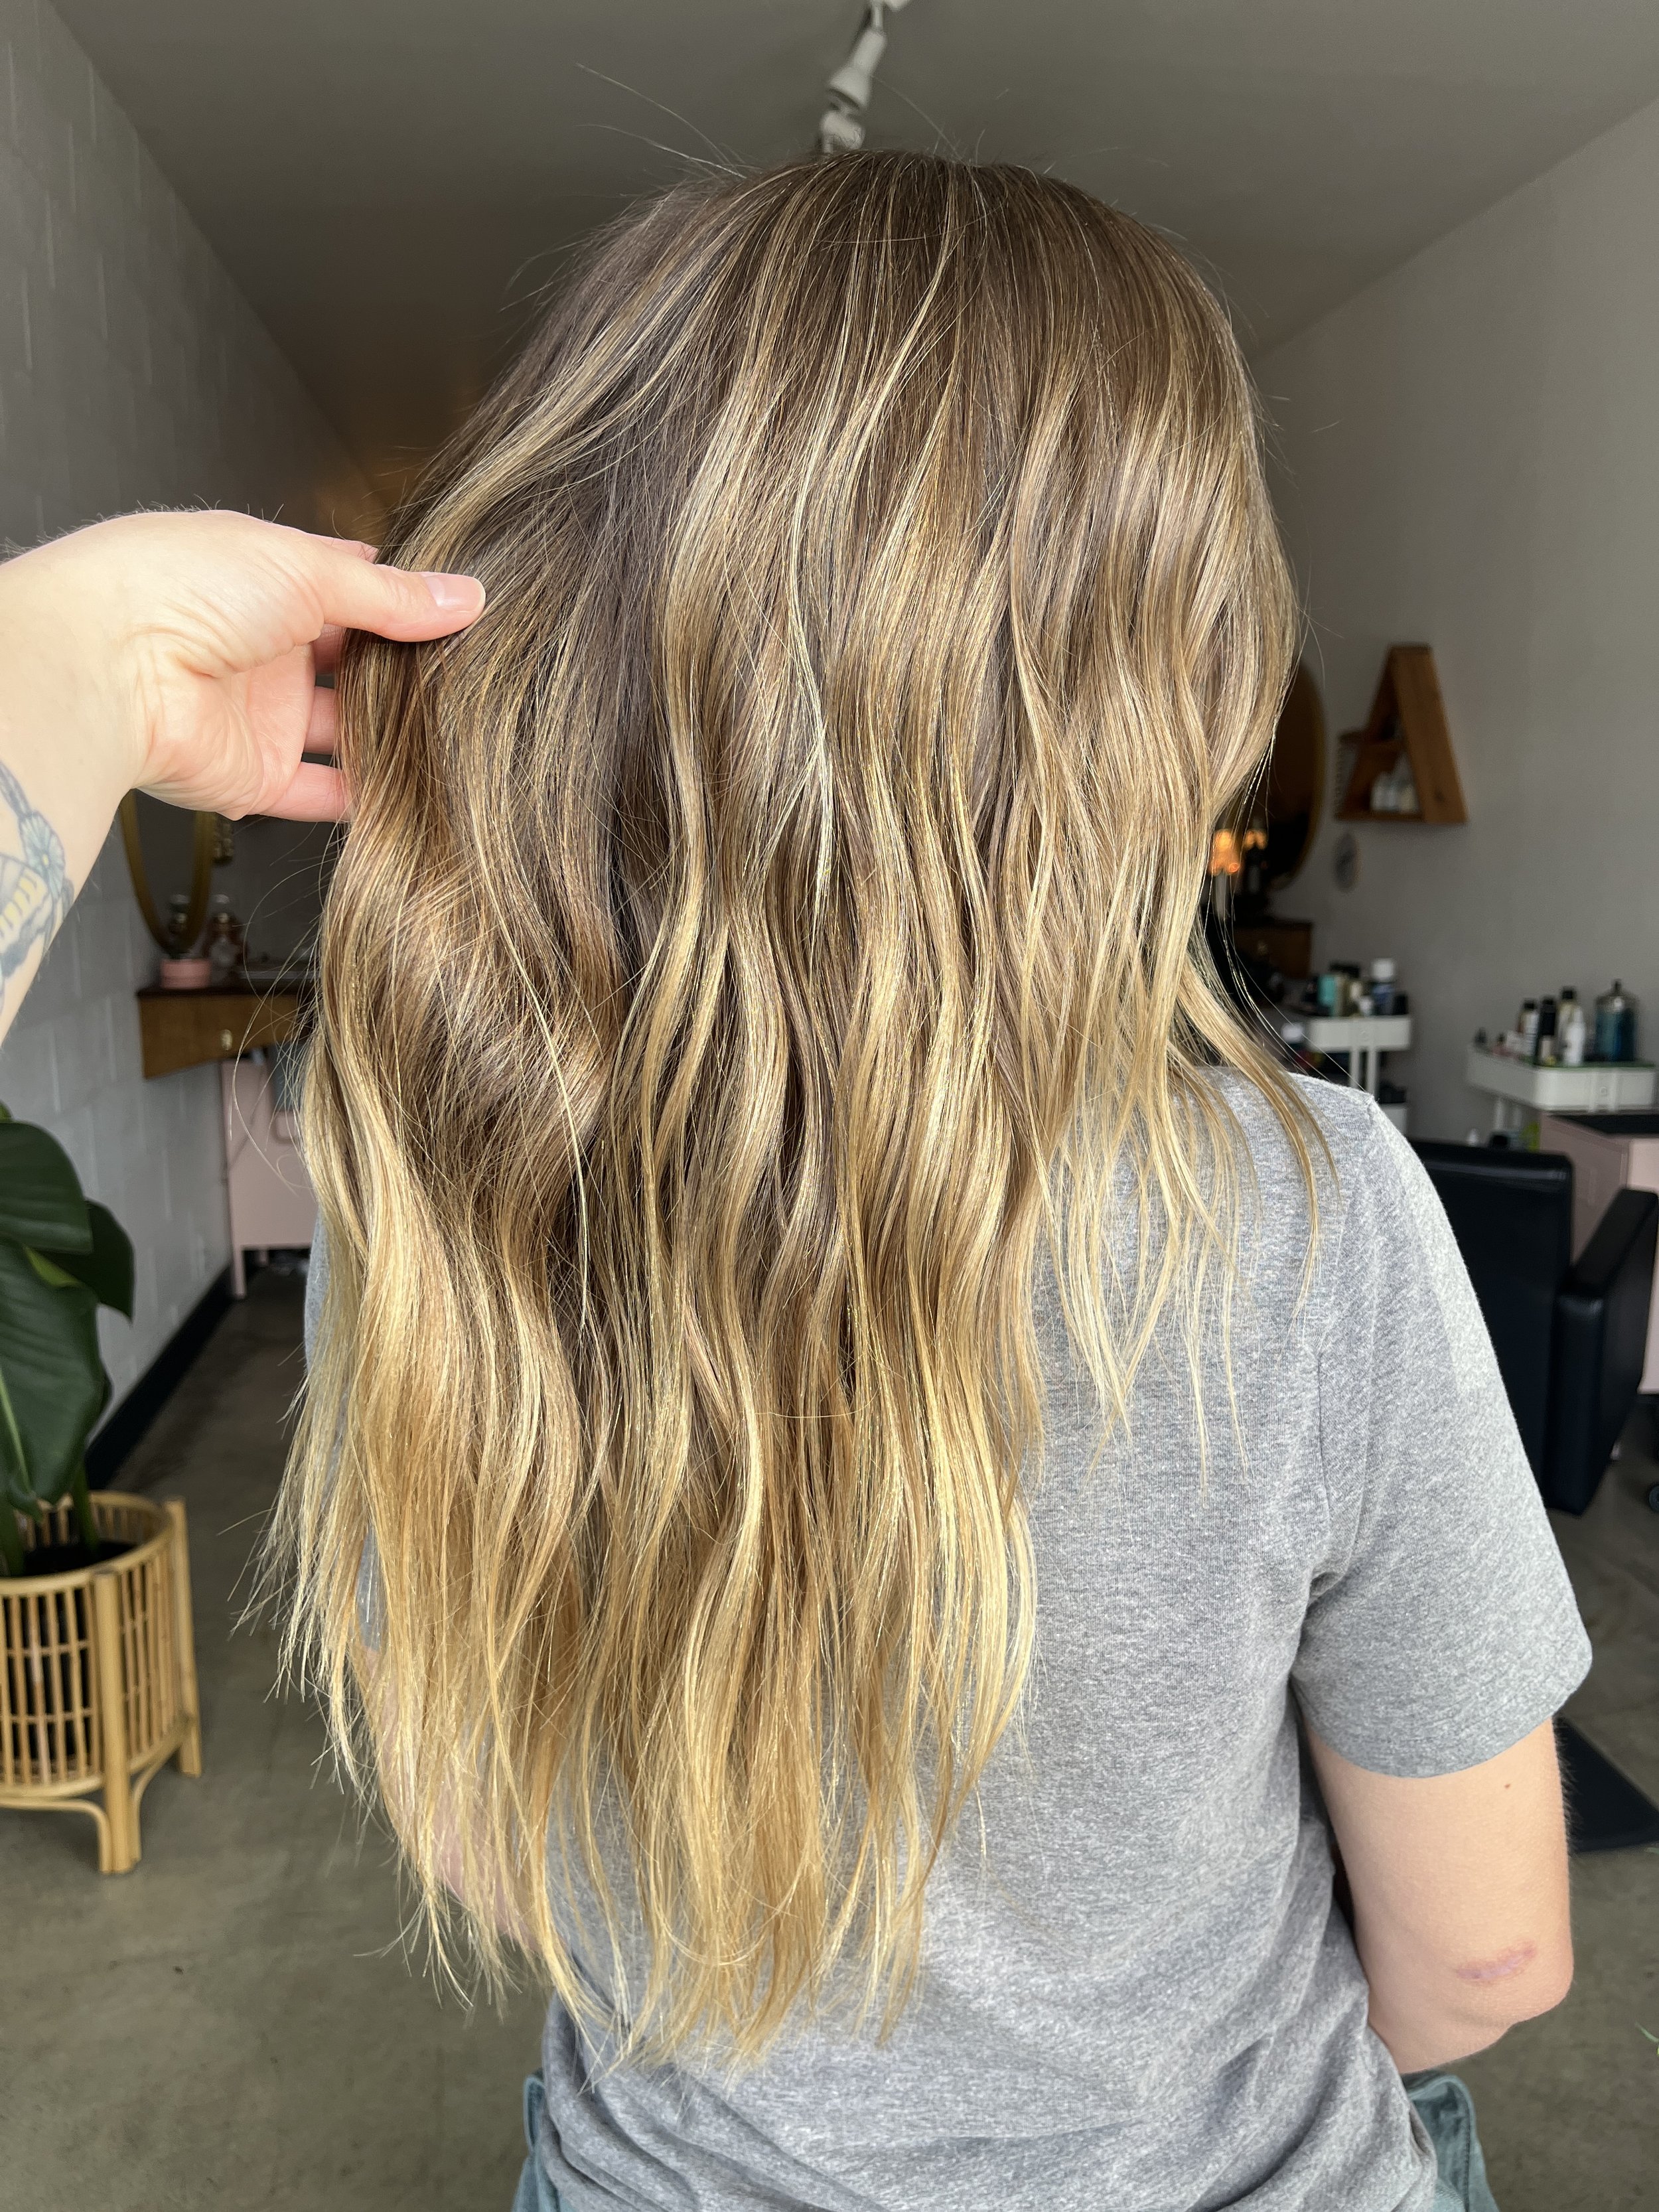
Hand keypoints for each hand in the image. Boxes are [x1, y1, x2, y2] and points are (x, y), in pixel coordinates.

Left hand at [0, 509, 485, 822]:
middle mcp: (259, 646)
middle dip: (401, 669)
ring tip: (455, 733)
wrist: (111, 664)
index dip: (398, 598)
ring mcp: (256, 712)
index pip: (345, 588)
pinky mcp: (252, 773)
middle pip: (349, 663)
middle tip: (465, 675)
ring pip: (341, 730)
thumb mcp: (307, 569)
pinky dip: (363, 799)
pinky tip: (414, 794)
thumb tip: (463, 597)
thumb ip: (391, 596)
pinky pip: (318, 793)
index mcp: (262, 579)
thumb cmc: (178, 589)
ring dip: (391, 735)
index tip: (455, 611)